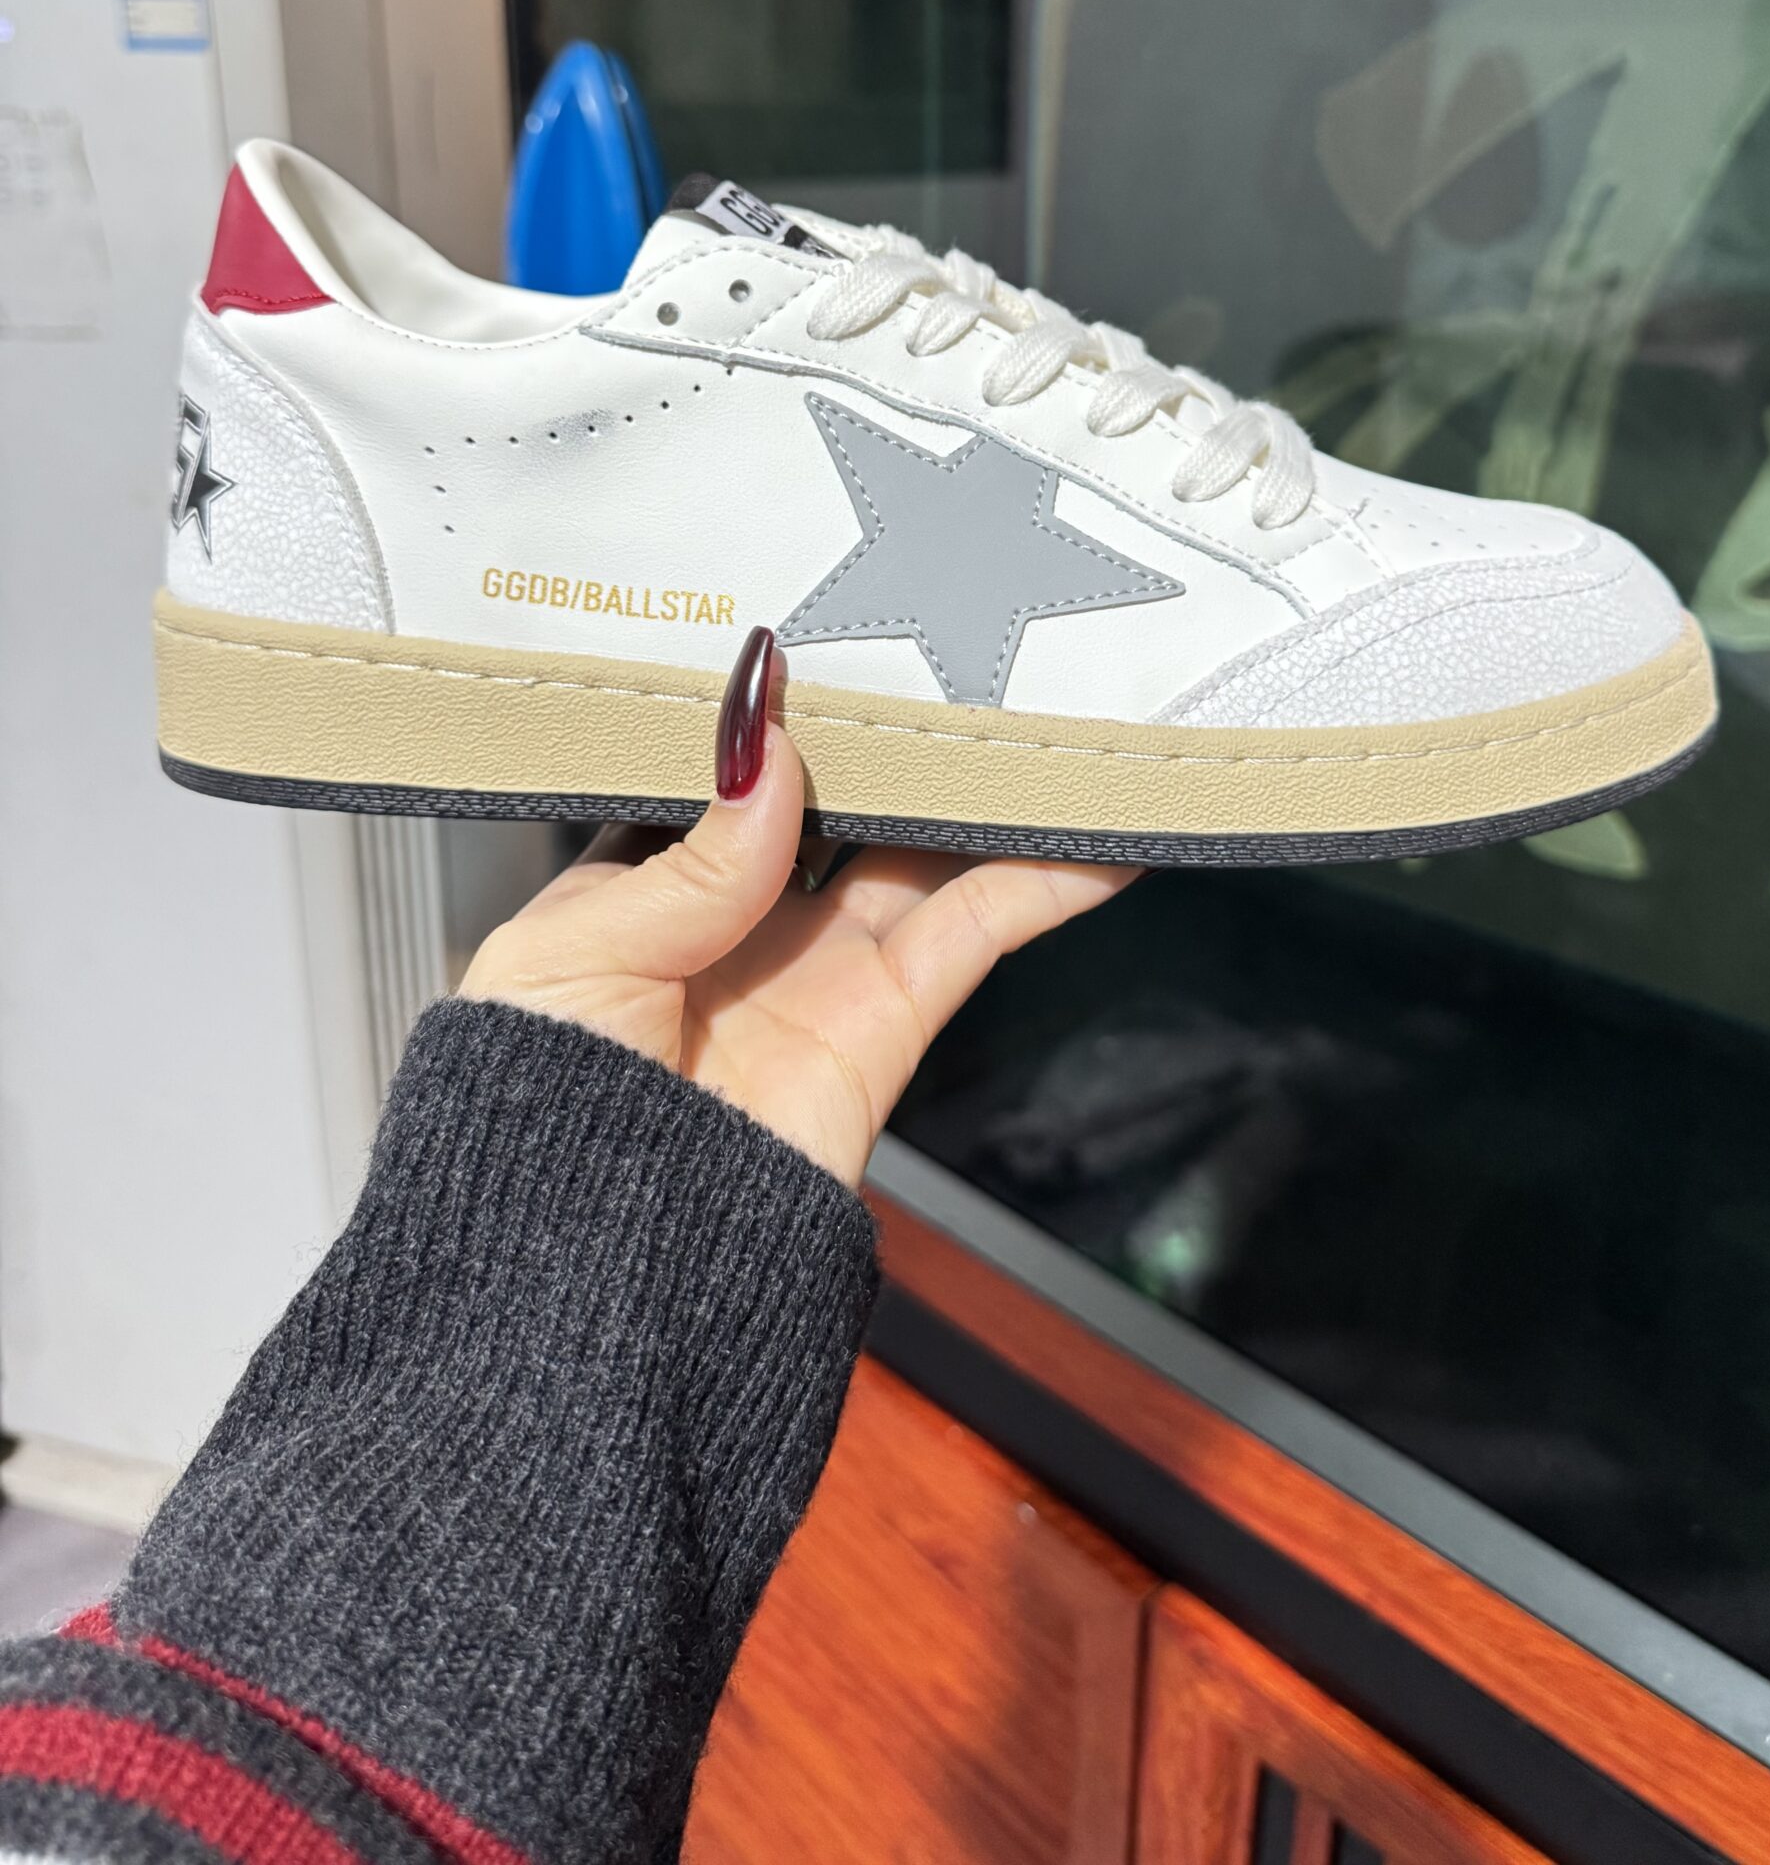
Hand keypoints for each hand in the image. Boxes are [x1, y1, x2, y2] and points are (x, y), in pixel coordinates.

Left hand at [459, 629, 1135, 1185]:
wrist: (580, 1277)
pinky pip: (973, 935)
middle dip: (888, 740)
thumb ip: (691, 857)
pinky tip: (1090, 834)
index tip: (820, 644)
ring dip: (983, 796)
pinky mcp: (882, 1026)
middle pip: (837, 805)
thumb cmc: (528, 1118)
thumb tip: (765, 750)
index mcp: (635, 897)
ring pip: (920, 857)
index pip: (719, 781)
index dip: (770, 719)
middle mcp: (735, 929)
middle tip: (943, 656)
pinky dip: (1041, 882)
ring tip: (1044, 722)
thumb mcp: (570, 952)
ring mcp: (816, 975)